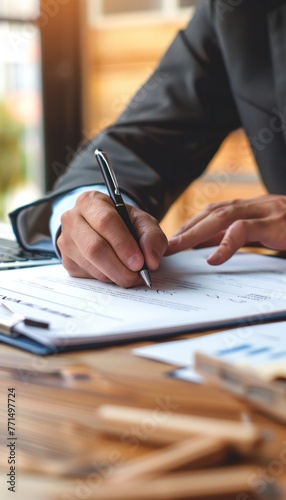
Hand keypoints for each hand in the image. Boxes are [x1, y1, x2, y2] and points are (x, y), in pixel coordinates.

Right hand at [57, 191, 166, 287]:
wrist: (103, 229)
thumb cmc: (123, 223)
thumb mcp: (142, 222)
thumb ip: (152, 237)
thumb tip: (151, 260)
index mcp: (90, 202)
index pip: (105, 222)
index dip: (123, 244)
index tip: (139, 262)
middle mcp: (72, 219)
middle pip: (94, 248)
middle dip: (120, 266)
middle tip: (137, 275)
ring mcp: (66, 241)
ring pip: (92, 265)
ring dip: (116, 275)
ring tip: (132, 275)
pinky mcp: (67, 261)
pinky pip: (88, 276)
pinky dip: (107, 278)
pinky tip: (116, 272)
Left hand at [166, 194, 285, 263]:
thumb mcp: (267, 231)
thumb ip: (240, 235)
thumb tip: (212, 245)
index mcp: (253, 207)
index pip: (216, 211)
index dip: (193, 223)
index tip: (175, 239)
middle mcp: (256, 205)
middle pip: (213, 212)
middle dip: (187, 228)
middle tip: (167, 245)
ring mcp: (266, 212)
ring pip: (223, 216)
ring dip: (196, 232)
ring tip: (177, 247)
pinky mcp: (275, 224)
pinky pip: (245, 231)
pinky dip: (226, 244)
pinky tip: (213, 258)